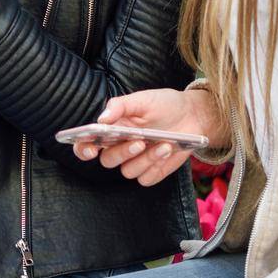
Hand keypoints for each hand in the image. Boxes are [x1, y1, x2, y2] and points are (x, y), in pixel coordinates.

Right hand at [71, 88, 226, 186]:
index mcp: (112, 130)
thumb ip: (119, 106)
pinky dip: (156, 166)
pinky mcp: (152, 172)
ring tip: (163, 144)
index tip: (90, 148)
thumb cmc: (164, 105)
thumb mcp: (142, 99)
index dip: (83, 149)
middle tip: (139, 142)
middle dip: (122, 153)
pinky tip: (167, 151)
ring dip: (145, 159)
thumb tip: (101, 120)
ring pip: (128, 171)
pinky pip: (146, 178)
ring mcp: (136, 161)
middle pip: (108, 160)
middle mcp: (120, 148)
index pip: (87, 144)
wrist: (193, 115)